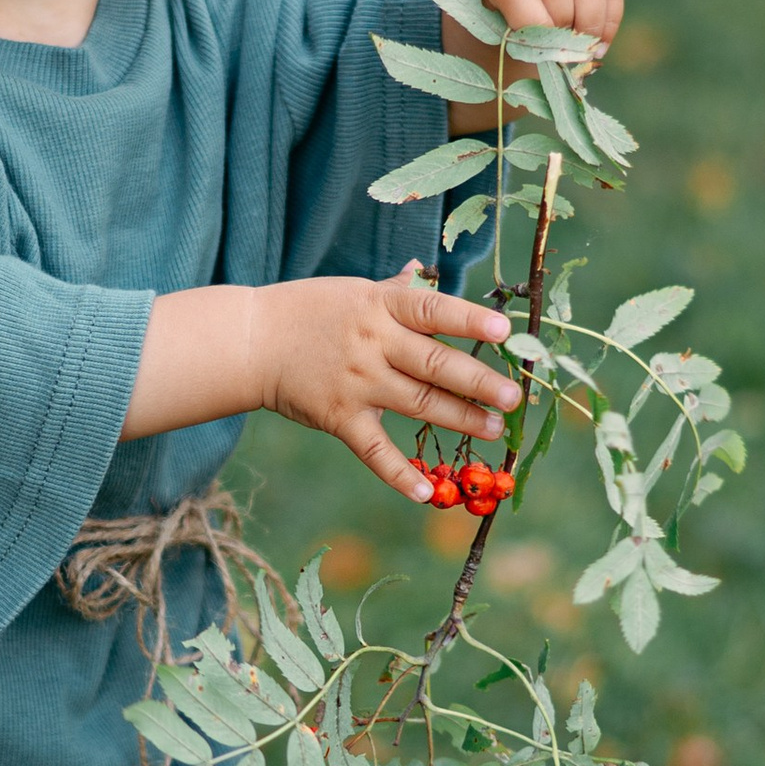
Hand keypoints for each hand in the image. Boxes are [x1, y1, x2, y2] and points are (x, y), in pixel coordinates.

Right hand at [254, 262, 517, 503]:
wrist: (250, 341)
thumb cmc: (306, 311)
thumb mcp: (352, 290)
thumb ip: (393, 290)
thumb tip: (422, 272)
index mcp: (380, 306)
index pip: (433, 310)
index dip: (470, 320)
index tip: (505, 331)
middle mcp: (373, 343)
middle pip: (435, 363)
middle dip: (479, 381)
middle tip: (513, 398)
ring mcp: (357, 382)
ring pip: (418, 404)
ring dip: (461, 419)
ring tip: (495, 431)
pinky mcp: (338, 417)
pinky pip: (375, 450)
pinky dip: (401, 474)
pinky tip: (428, 493)